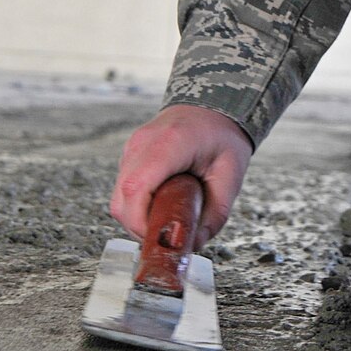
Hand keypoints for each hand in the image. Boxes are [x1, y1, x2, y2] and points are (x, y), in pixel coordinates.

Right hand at [110, 103, 253, 248]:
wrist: (212, 106)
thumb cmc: (222, 136)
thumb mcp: (231, 175)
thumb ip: (215, 214)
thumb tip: (194, 245)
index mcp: (170, 143)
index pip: (137, 187)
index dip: (140, 221)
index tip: (159, 236)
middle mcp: (143, 143)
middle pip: (122, 199)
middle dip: (139, 226)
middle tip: (166, 233)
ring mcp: (132, 147)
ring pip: (119, 197)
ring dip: (137, 217)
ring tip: (166, 218)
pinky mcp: (130, 154)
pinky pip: (123, 189)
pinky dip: (137, 204)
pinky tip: (160, 203)